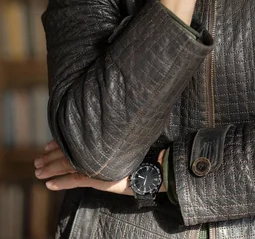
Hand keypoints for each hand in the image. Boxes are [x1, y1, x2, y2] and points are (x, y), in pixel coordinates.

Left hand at [34, 140, 165, 193]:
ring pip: (67, 164)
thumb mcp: (121, 145)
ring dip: (50, 168)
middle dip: (50, 156)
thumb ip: (108, 141)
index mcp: (98, 141)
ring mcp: (95, 164)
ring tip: (38, 172)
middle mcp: (94, 150)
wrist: (151, 168)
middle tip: (37, 160)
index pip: (74, 140)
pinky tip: (49, 185)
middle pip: (68, 152)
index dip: (59, 142)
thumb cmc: (139, 155)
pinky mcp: (97, 178)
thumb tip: (101, 136)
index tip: (48, 144)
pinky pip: (74, 180)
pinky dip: (60, 182)